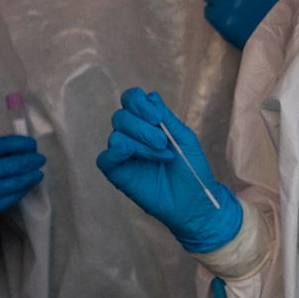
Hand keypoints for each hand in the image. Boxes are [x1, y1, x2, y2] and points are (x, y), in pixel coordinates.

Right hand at [0, 135, 45, 234]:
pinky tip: (28, 186)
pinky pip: (4, 201)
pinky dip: (19, 192)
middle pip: (0, 168)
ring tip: (38, 173)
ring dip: (25, 178)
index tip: (31, 144)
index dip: (14, 144)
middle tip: (40, 159)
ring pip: (4, 186)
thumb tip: (24, 148)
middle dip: (24, 162)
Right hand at [96, 87, 242, 253]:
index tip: (157, 118)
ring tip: (162, 156)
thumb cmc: (191, 169)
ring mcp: (123, 154)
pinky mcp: (117, 173)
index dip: (139, 103)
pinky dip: (116, 152)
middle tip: (162, 142)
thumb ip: (166, 118)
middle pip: (122, 116)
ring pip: (117, 135)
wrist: (193, 200)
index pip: (131, 100)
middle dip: (143, 127)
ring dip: (141, 143)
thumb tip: (150, 97)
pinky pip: (105, 157)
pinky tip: (131, 153)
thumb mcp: (184, 138)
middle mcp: (132, 136)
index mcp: (148, 123)